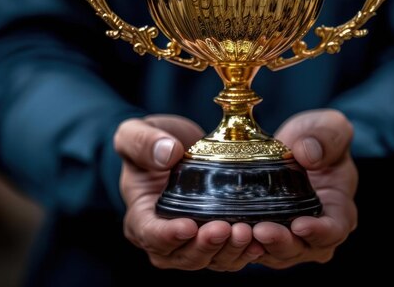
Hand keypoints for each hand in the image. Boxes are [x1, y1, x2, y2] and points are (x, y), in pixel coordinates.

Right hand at [115, 114, 264, 270]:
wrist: (175, 146)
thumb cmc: (149, 142)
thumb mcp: (135, 133)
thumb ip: (143, 142)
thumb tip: (168, 153)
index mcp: (140, 216)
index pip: (149, 234)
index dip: (168, 235)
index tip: (188, 226)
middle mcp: (164, 237)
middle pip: (182, 256)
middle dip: (204, 246)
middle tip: (224, 228)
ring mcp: (191, 242)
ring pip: (208, 259)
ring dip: (228, 251)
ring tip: (245, 232)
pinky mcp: (214, 238)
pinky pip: (228, 254)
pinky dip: (243, 251)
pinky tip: (258, 240)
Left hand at [252, 109, 357, 268]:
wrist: (292, 145)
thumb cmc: (318, 138)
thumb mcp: (330, 127)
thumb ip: (327, 137)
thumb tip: (307, 154)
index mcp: (339, 210)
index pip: (334, 230)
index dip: (319, 232)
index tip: (301, 225)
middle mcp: (315, 232)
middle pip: (300, 248)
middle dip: (281, 243)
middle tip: (262, 231)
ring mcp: (288, 237)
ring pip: (274, 253)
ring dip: (257, 247)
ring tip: (241, 232)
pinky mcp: (263, 235)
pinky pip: (252, 246)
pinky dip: (240, 243)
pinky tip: (226, 231)